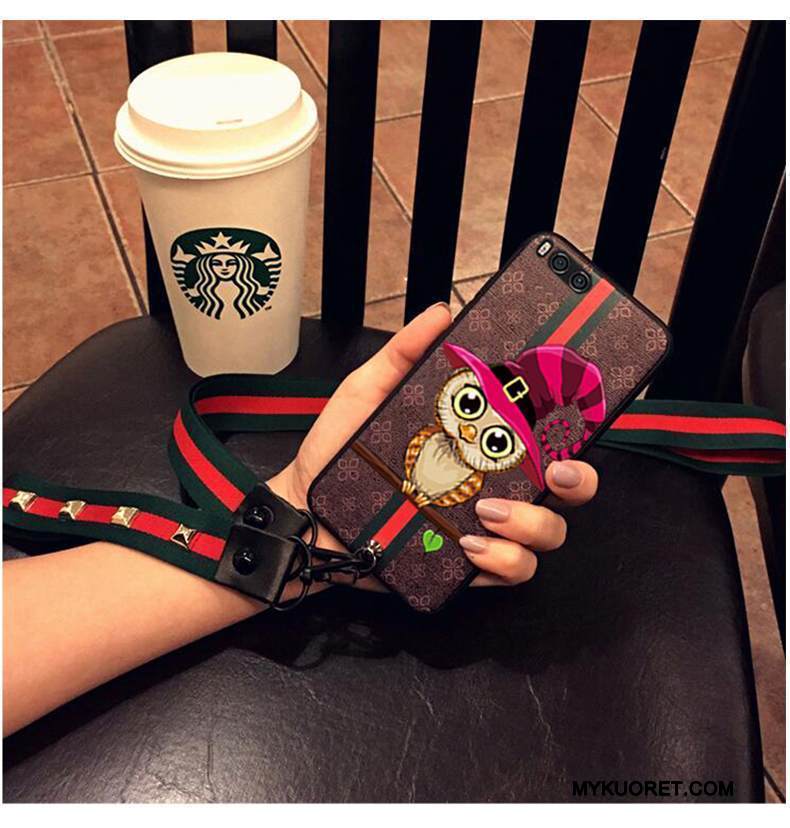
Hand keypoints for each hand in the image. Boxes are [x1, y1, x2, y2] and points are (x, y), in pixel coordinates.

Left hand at [269, 303, 597, 590]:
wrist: (307, 508)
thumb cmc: (341, 450)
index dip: (575, 424)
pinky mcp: (466, 567)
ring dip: (532, 522)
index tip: (578, 410)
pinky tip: (471, 545)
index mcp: (482, 443)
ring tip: (486, 510)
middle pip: (566, 487)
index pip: (546, 433)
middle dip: (577, 479)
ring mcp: (486, 528)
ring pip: (546, 533)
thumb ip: (405, 354)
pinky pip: (510, 571)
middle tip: (554, 469)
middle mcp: (496, 484)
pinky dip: (502, 561)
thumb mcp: (369, 392)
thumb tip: (441, 314)